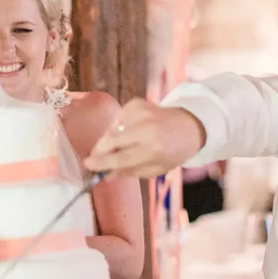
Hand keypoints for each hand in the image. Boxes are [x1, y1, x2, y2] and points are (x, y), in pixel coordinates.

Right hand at [83, 100, 205, 177]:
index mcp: (154, 150)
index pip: (121, 158)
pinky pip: (118, 118)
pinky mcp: (137, 103)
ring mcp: (141, 113)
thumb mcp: (156, 169)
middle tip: (91, 158)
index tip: (87, 165)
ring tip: (112, 147)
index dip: (102, 162)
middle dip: (99, 150)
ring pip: (113, 129)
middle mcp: (147, 129)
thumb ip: (130, 172)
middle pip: (113, 140)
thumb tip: (106, 175)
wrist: (190, 125)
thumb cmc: (173, 152)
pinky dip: (117, 127)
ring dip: (108, 139)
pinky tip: (125, 132)